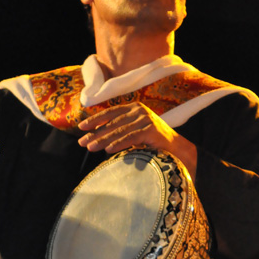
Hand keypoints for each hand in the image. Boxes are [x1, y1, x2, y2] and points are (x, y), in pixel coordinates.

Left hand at [77, 102, 197, 177]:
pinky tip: (108, 150)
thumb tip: (96, 138)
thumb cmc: (153, 143)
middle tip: (82, 142)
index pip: (111, 112)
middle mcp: (140, 110)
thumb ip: (119, 130)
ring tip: (91, 147)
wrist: (177, 150)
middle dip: (96, 133)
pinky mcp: (151, 130)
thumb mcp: (134, 132)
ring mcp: (146, 119)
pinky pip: (131, 137)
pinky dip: (118, 144)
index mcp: (134, 108)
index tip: (81, 127)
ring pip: (120, 130)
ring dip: (103, 139)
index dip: (95, 119)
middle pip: (113, 122)